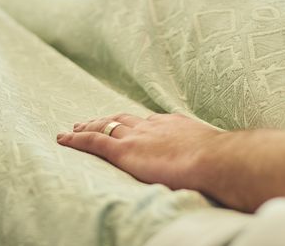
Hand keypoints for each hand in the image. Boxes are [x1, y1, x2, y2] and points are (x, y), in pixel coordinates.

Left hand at [57, 112, 222, 191]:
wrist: (215, 159)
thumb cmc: (220, 162)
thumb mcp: (211, 151)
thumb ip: (202, 154)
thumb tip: (211, 164)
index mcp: (172, 125)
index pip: (147, 122)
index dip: (133, 123)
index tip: (126, 124)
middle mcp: (151, 126)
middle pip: (122, 119)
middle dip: (106, 119)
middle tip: (91, 120)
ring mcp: (137, 137)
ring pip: (104, 127)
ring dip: (87, 127)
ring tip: (74, 129)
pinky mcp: (124, 151)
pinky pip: (94, 142)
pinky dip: (77, 139)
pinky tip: (64, 138)